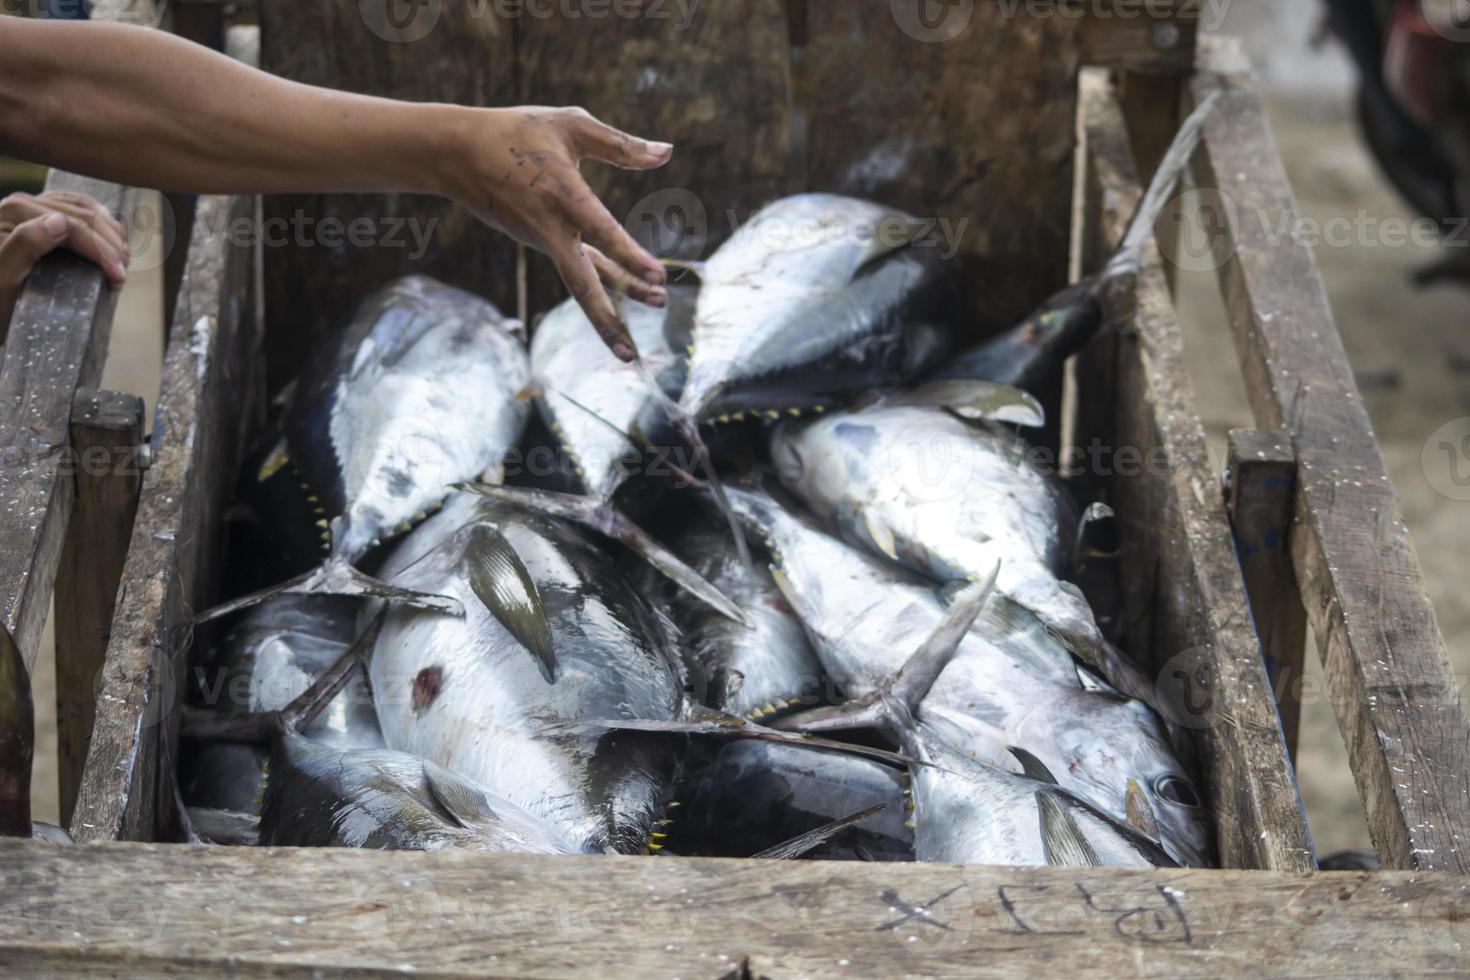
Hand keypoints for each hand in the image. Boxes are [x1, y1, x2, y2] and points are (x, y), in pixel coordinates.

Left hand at [0, 190, 128, 335]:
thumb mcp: (4, 277)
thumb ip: (25, 245)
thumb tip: (60, 222)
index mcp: (15, 212)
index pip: (73, 223)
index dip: (100, 249)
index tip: (118, 277)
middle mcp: (24, 202)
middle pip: (83, 215)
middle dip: (110, 245)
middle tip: (123, 276)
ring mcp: (35, 206)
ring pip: (86, 209)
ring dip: (110, 234)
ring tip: (121, 263)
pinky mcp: (43, 213)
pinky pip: (80, 208)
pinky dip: (101, 222)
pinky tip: (111, 240)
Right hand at [447, 106, 670, 361]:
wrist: (454, 153)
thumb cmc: (515, 130)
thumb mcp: (570, 124)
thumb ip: (621, 144)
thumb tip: (669, 154)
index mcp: (561, 194)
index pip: (600, 230)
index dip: (628, 255)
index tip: (657, 276)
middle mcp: (549, 227)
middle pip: (579, 285)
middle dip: (606, 320)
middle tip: (629, 355)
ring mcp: (541, 240)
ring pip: (581, 282)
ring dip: (608, 312)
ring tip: (633, 345)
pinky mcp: (539, 242)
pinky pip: (578, 267)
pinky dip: (602, 285)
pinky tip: (632, 292)